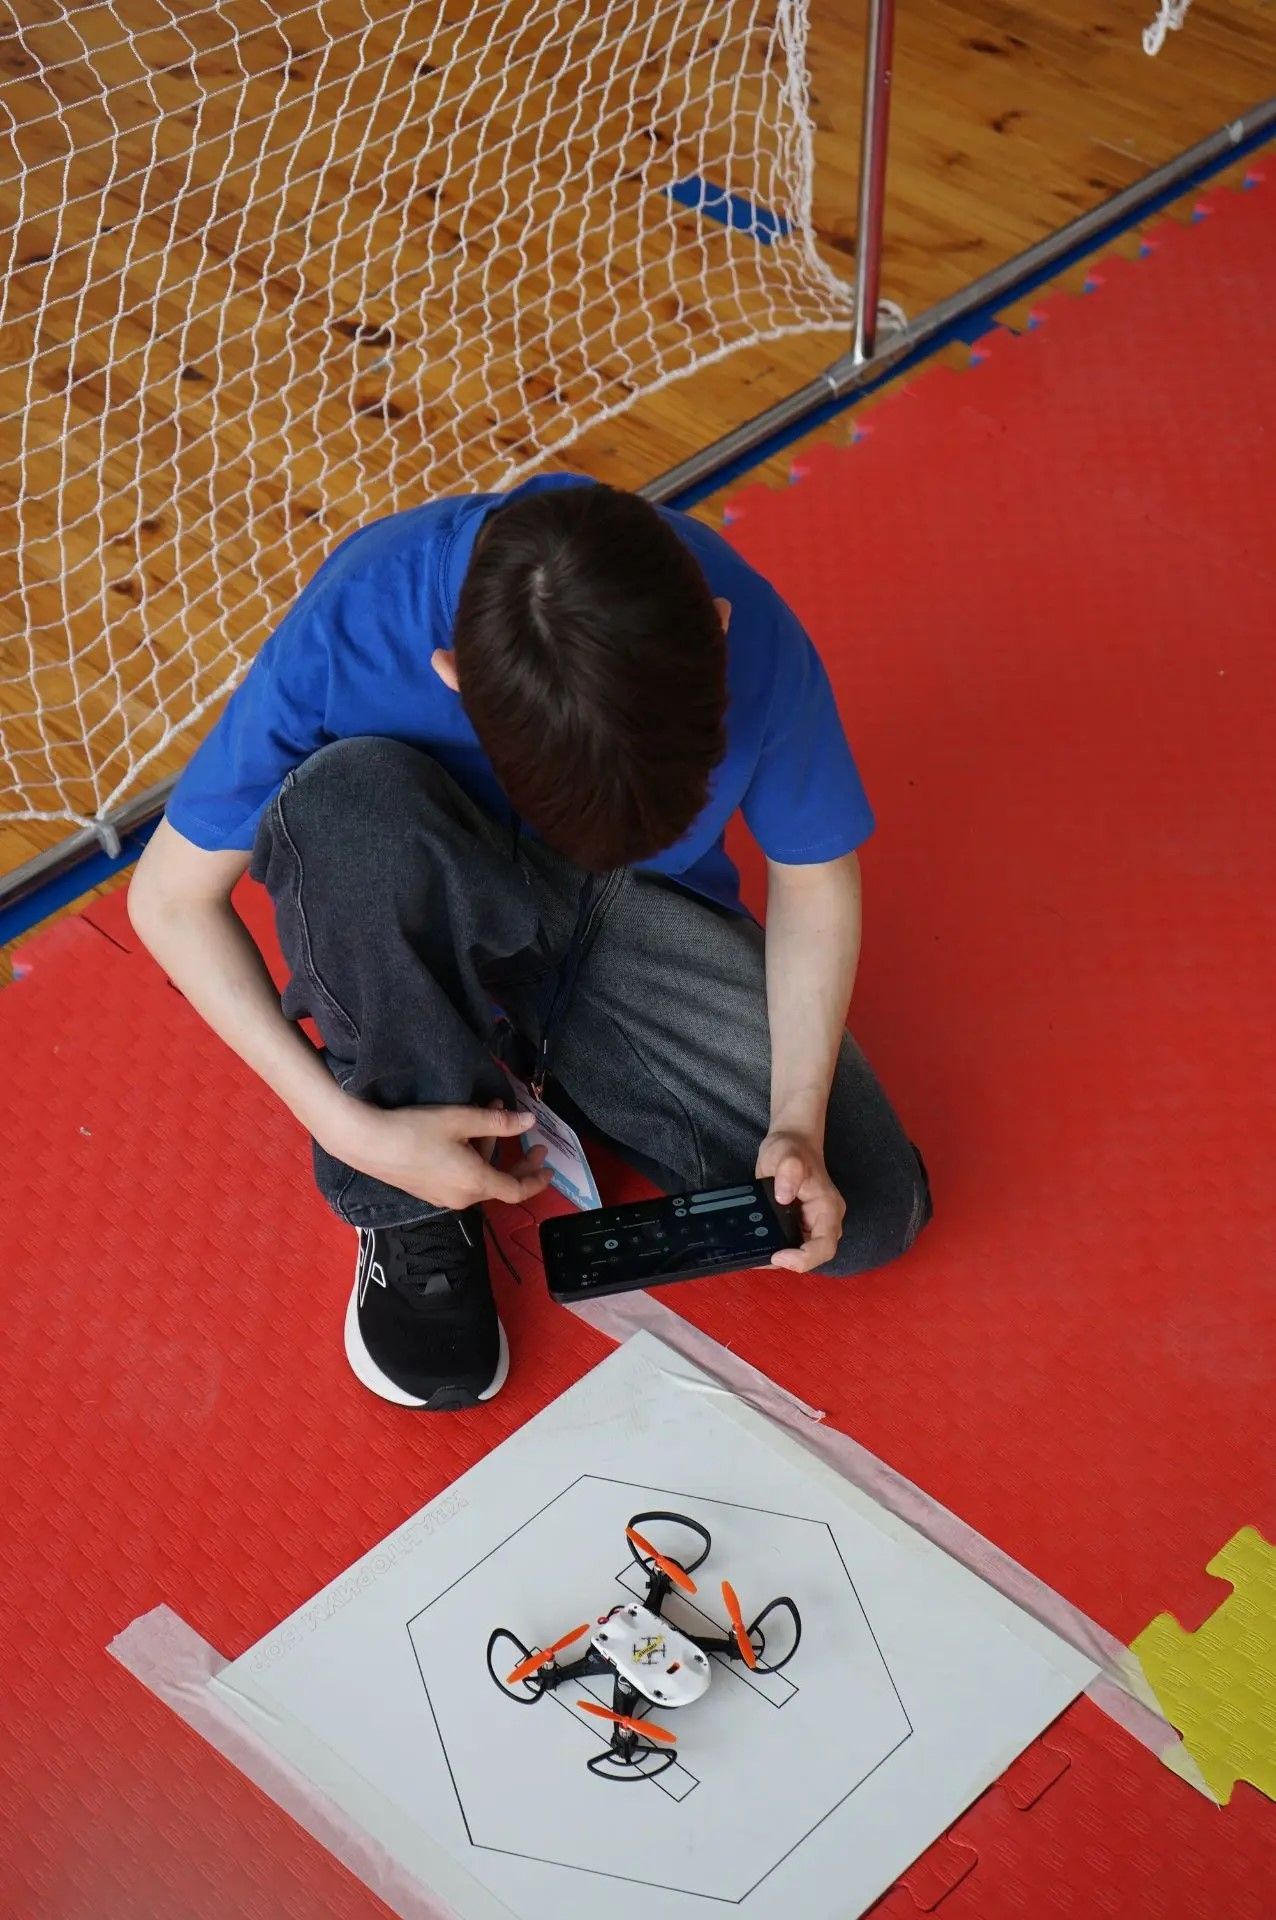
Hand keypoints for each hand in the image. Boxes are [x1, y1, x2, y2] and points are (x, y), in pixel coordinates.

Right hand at [327, 1099, 551, 1211]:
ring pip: (479, 1176)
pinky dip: (472, 1157)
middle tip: (531, 1141)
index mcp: (475, 1183)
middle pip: (499, 1184)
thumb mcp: (461, 1120)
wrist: (367, 1143)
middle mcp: (462, 1197)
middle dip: (517, 1160)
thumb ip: (499, 1123)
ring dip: (490, 1148)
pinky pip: (461, 1177)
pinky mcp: (427, 1190)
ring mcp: (442, 1197)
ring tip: (491, 1111)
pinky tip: (465, 1131)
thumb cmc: (415, 1130)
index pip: (516, 1191)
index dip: (535, 1180)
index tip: (548, 1167)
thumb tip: (529, 1122)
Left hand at [755, 1129, 844, 1272]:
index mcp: (828, 1209)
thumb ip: (789, 1170)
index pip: (825, 1246)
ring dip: (779, 1258)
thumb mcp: (786, 1153)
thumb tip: (784, 1196)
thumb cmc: (791, 1148)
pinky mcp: (797, 1226)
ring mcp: (811, 1225)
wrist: (790, 1144)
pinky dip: (773, 1248)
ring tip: (754, 1253)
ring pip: (800, 1254)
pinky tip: (755, 1246)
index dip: (805, 1258)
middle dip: (789, 1262)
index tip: (779, 1255)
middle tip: (760, 1257)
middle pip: (813, 1256)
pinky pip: (789, 1244)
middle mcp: (823, 1222)